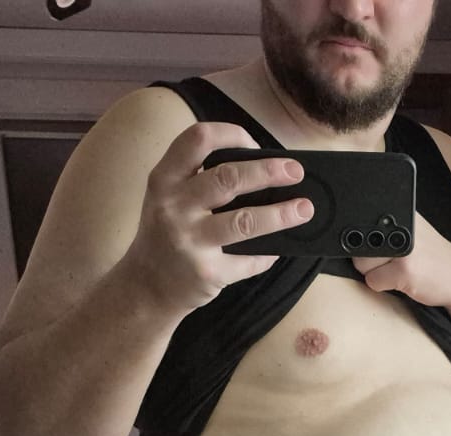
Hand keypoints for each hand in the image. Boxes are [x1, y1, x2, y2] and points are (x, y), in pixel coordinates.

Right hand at [119, 122, 314, 316]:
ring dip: (281, 214)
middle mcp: (173, 206)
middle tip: (296, 171)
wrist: (146, 285)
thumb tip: (263, 170)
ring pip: (245, 221)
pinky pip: (248, 259)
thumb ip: (200, 178)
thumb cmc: (166, 232)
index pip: (198, 139)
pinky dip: (267, 255)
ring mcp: (189, 241)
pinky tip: (277, 249)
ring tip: (304, 208)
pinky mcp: (207, 272)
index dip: (232, 135)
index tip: (256, 143)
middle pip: (229, 178)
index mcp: (164, 178)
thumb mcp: (168, 196)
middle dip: (268, 171)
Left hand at [353, 214, 450, 308]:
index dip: (364, 238)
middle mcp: (402, 226)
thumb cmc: (432, 259)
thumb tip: (351, 237)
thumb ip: (385, 229)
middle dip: (370, 259)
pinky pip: (373, 282)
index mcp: (401, 211)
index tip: (380, 245)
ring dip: (376, 273)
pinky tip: (403, 281)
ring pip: (361, 264)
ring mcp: (403, 249)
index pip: (360, 220)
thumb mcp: (411, 233)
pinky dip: (384, 286)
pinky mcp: (404, 271)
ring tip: (399, 270)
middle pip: (357, 245)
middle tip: (395, 261)